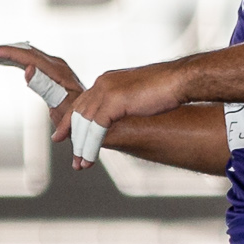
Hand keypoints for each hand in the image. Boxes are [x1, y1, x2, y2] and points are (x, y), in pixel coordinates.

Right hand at [0, 42, 88, 141]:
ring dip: (0, 55)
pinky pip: (24, 61)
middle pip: (22, 51)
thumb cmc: (79, 118)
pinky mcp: (47, 72)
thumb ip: (45, 88)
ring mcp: (51, 67)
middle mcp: (55, 64)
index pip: (28, 56)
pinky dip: (8, 61)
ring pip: (21, 55)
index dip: (7, 52)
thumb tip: (27, 69)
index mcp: (58, 71)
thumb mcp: (62, 106)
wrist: (92, 120)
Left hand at [61, 61, 191, 167]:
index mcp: (106, 81)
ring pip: (85, 123)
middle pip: (79, 114)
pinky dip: (91, 146)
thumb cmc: (166, 88)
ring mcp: (106, 91)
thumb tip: (119, 117)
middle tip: (74, 159)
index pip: (82, 103)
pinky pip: (96, 128)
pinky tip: (90, 159)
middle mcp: (102, 83)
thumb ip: (123, 104)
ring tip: (80, 164)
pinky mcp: (114, 101)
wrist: (179, 79)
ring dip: (81, 146)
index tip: (64, 136)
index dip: (71, 122)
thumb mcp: (137, 96)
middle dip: (73, 138)